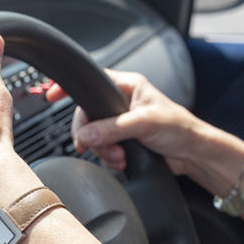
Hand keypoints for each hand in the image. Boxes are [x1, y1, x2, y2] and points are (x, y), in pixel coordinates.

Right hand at [47, 70, 198, 173]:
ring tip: (120, 156)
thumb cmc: (179, 128)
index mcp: (127, 86)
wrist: (192, 154)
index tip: (52, 96)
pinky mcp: (123, 141)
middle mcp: (121, 103)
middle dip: (92, 135)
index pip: (92, 81)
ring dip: (103, 150)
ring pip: (94, 136)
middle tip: (95, 146)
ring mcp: (121, 123)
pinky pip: (103, 149)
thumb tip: (86, 134)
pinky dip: (110, 159)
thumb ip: (112, 128)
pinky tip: (122, 162)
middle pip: (88, 115)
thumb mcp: (144, 124)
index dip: (70, 88)